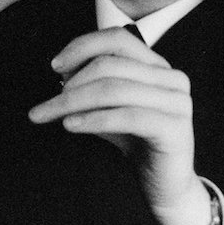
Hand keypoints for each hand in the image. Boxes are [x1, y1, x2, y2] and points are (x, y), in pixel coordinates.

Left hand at [26, 28, 211, 224]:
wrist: (167, 185)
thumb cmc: (137, 143)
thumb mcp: (111, 108)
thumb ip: (93, 86)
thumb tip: (62, 70)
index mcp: (159, 67)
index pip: (119, 39)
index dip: (83, 46)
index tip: (55, 67)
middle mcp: (173, 79)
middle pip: (111, 65)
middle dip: (71, 83)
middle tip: (45, 105)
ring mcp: (177, 102)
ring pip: (114, 89)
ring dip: (74, 101)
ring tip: (51, 115)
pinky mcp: (174, 128)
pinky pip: (126, 116)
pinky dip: (93, 119)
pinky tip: (70, 126)